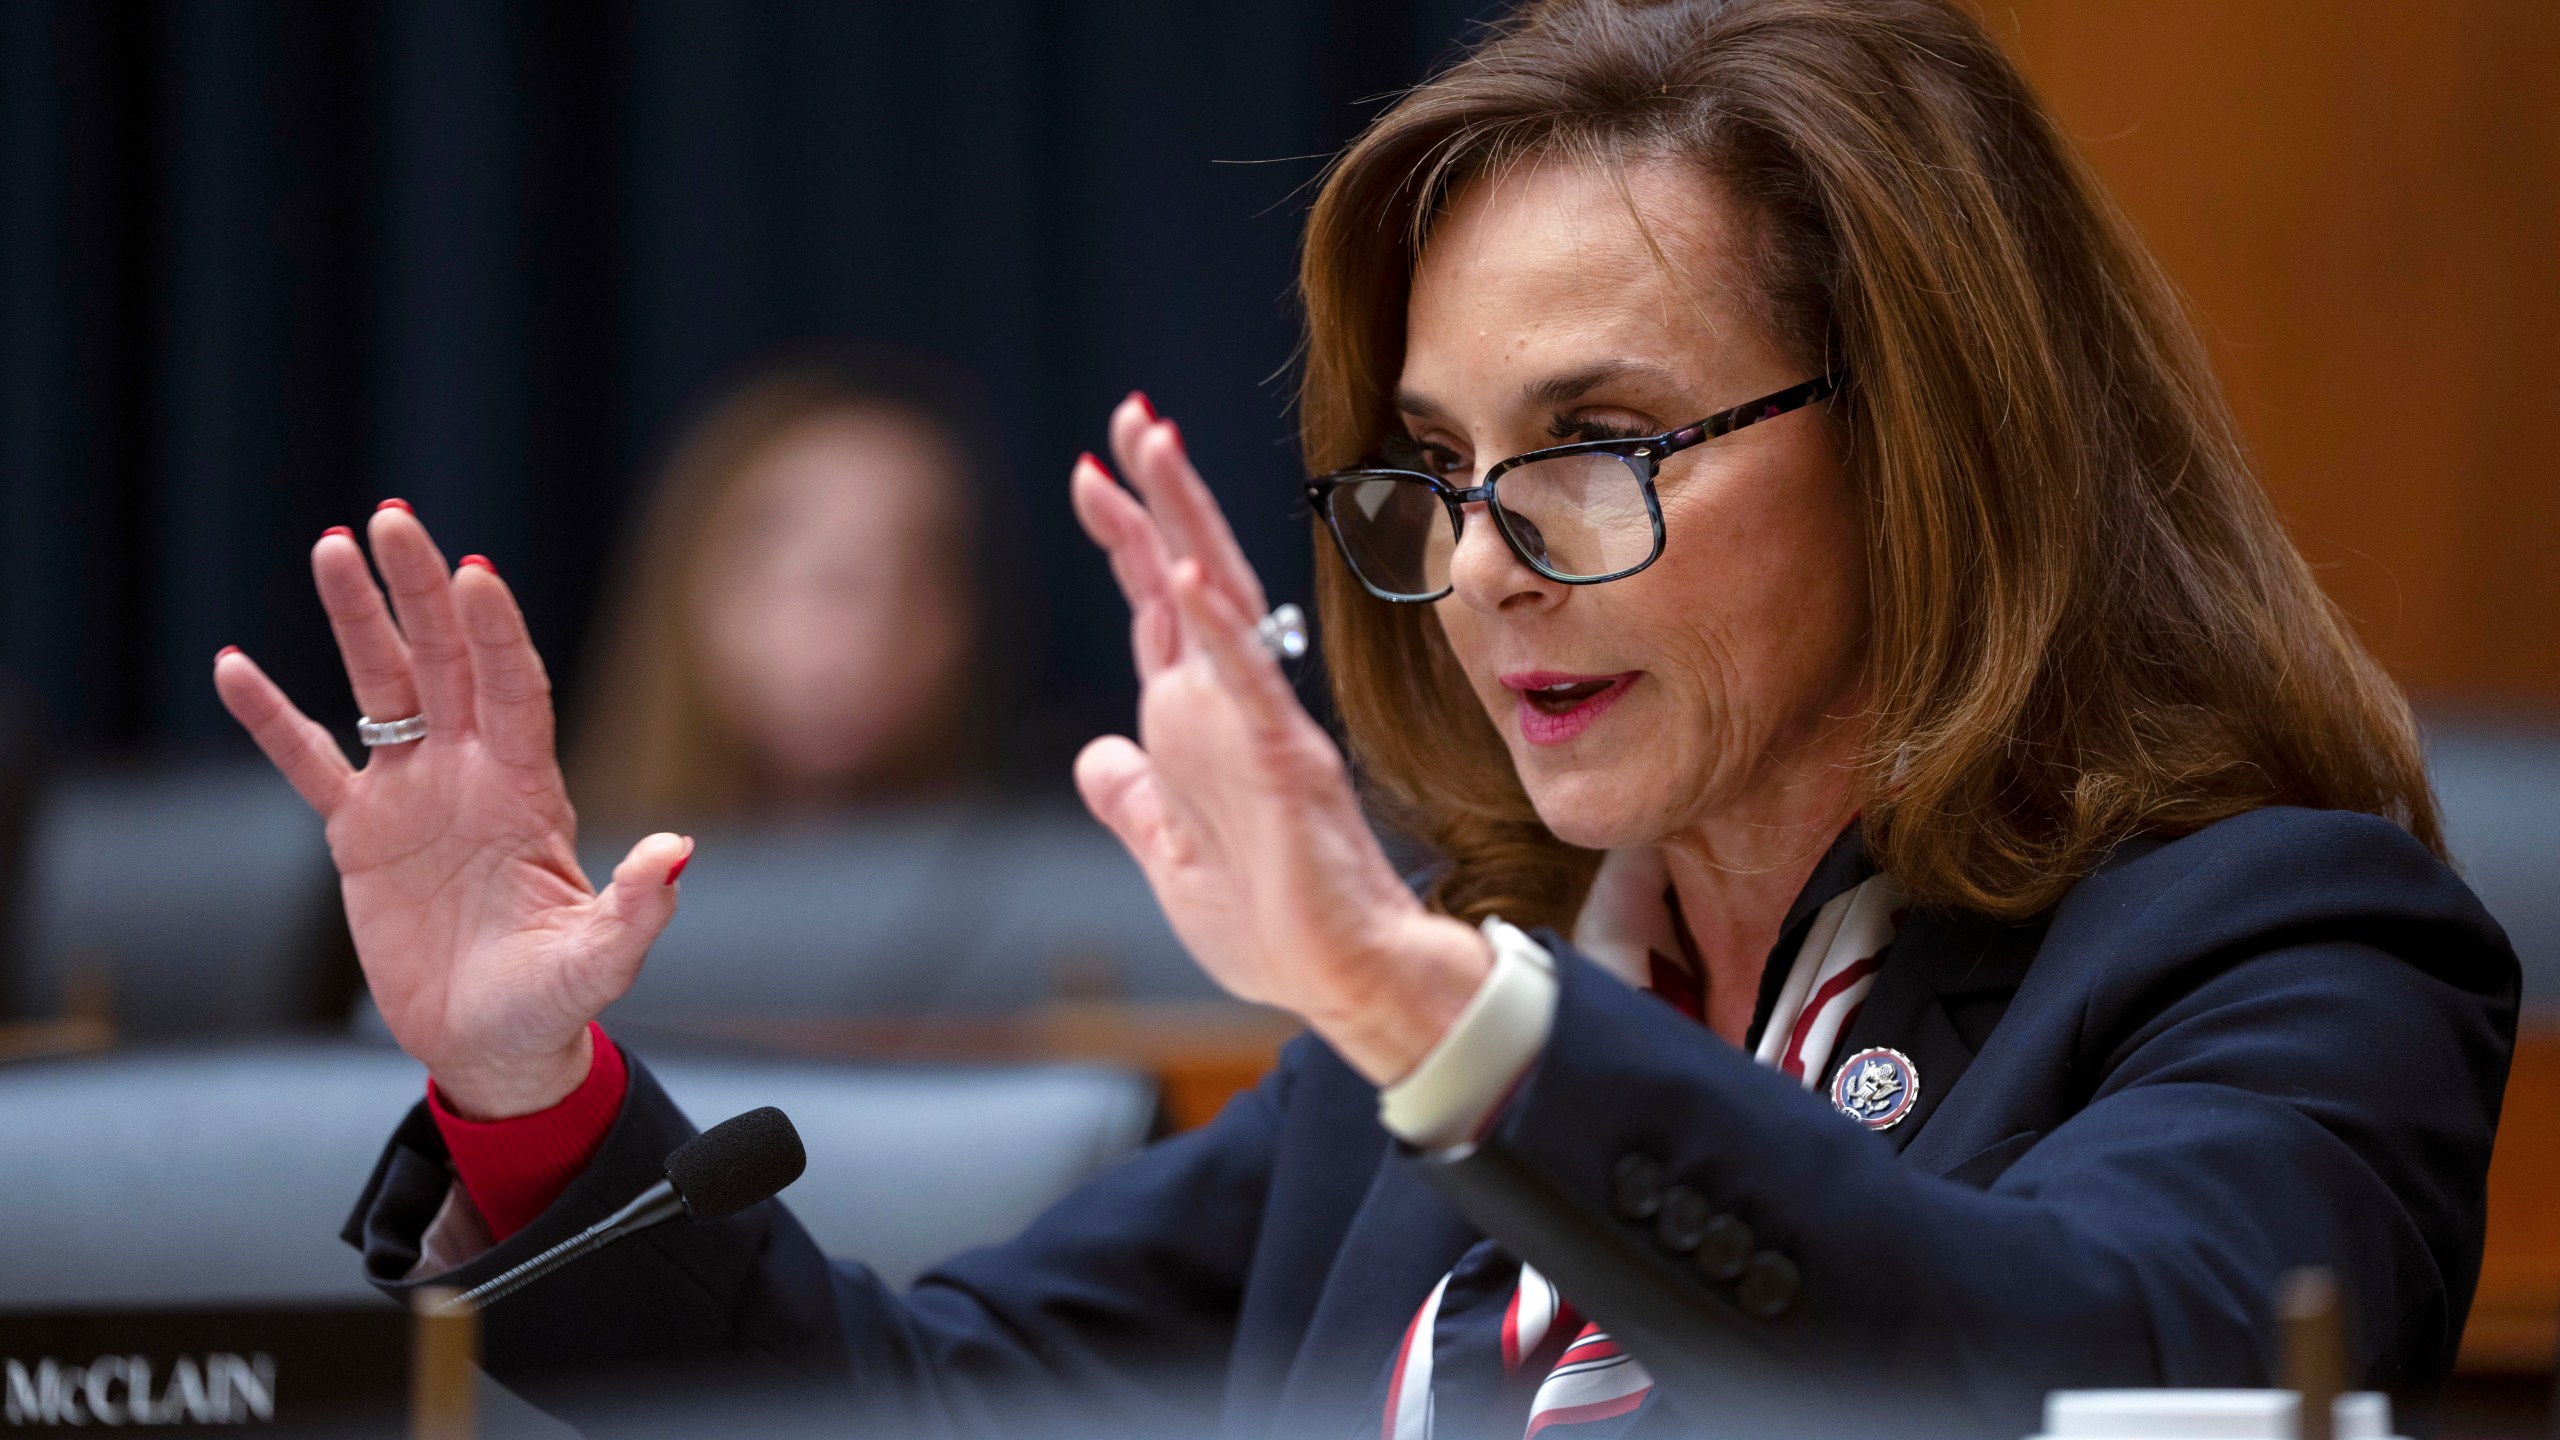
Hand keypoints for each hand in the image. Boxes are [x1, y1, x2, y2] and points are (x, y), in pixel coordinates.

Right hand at [213, 507, 690, 1117]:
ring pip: (381, 687)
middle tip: (393, 517)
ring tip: (332, 544)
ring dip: (357, 619)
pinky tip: (233, 666)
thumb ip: (637, 907)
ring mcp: (413, 796)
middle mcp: (472, 774)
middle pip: (445, 661)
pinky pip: (309, 761)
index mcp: (531, 791)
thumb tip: (677, 851)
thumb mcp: (601, 960)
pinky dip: (271, 718)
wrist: (494, 1044)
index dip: (496, 633)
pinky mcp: (358, 834)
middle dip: (421, 590)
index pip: (513, 691)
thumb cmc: (555, 1000)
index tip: (475, 573)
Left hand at [1069, 397, 1490, 1083]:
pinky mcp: (1285, 761)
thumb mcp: (1168, 859)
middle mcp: (1229, 706)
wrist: (1343, 980)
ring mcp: (1259, 725)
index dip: (1126, 540)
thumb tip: (1094, 754)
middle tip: (1130, 415)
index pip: (1159, 609)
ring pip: (1219, 601)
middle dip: (1155, 495)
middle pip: (1189, 575)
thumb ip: (1133, 800)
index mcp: (1199, 725)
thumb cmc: (1271, 924)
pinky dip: (1218, 624)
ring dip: (1184, 520)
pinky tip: (1191, 570)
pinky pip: (1246, 680)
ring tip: (1154, 445)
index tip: (1091, 470)